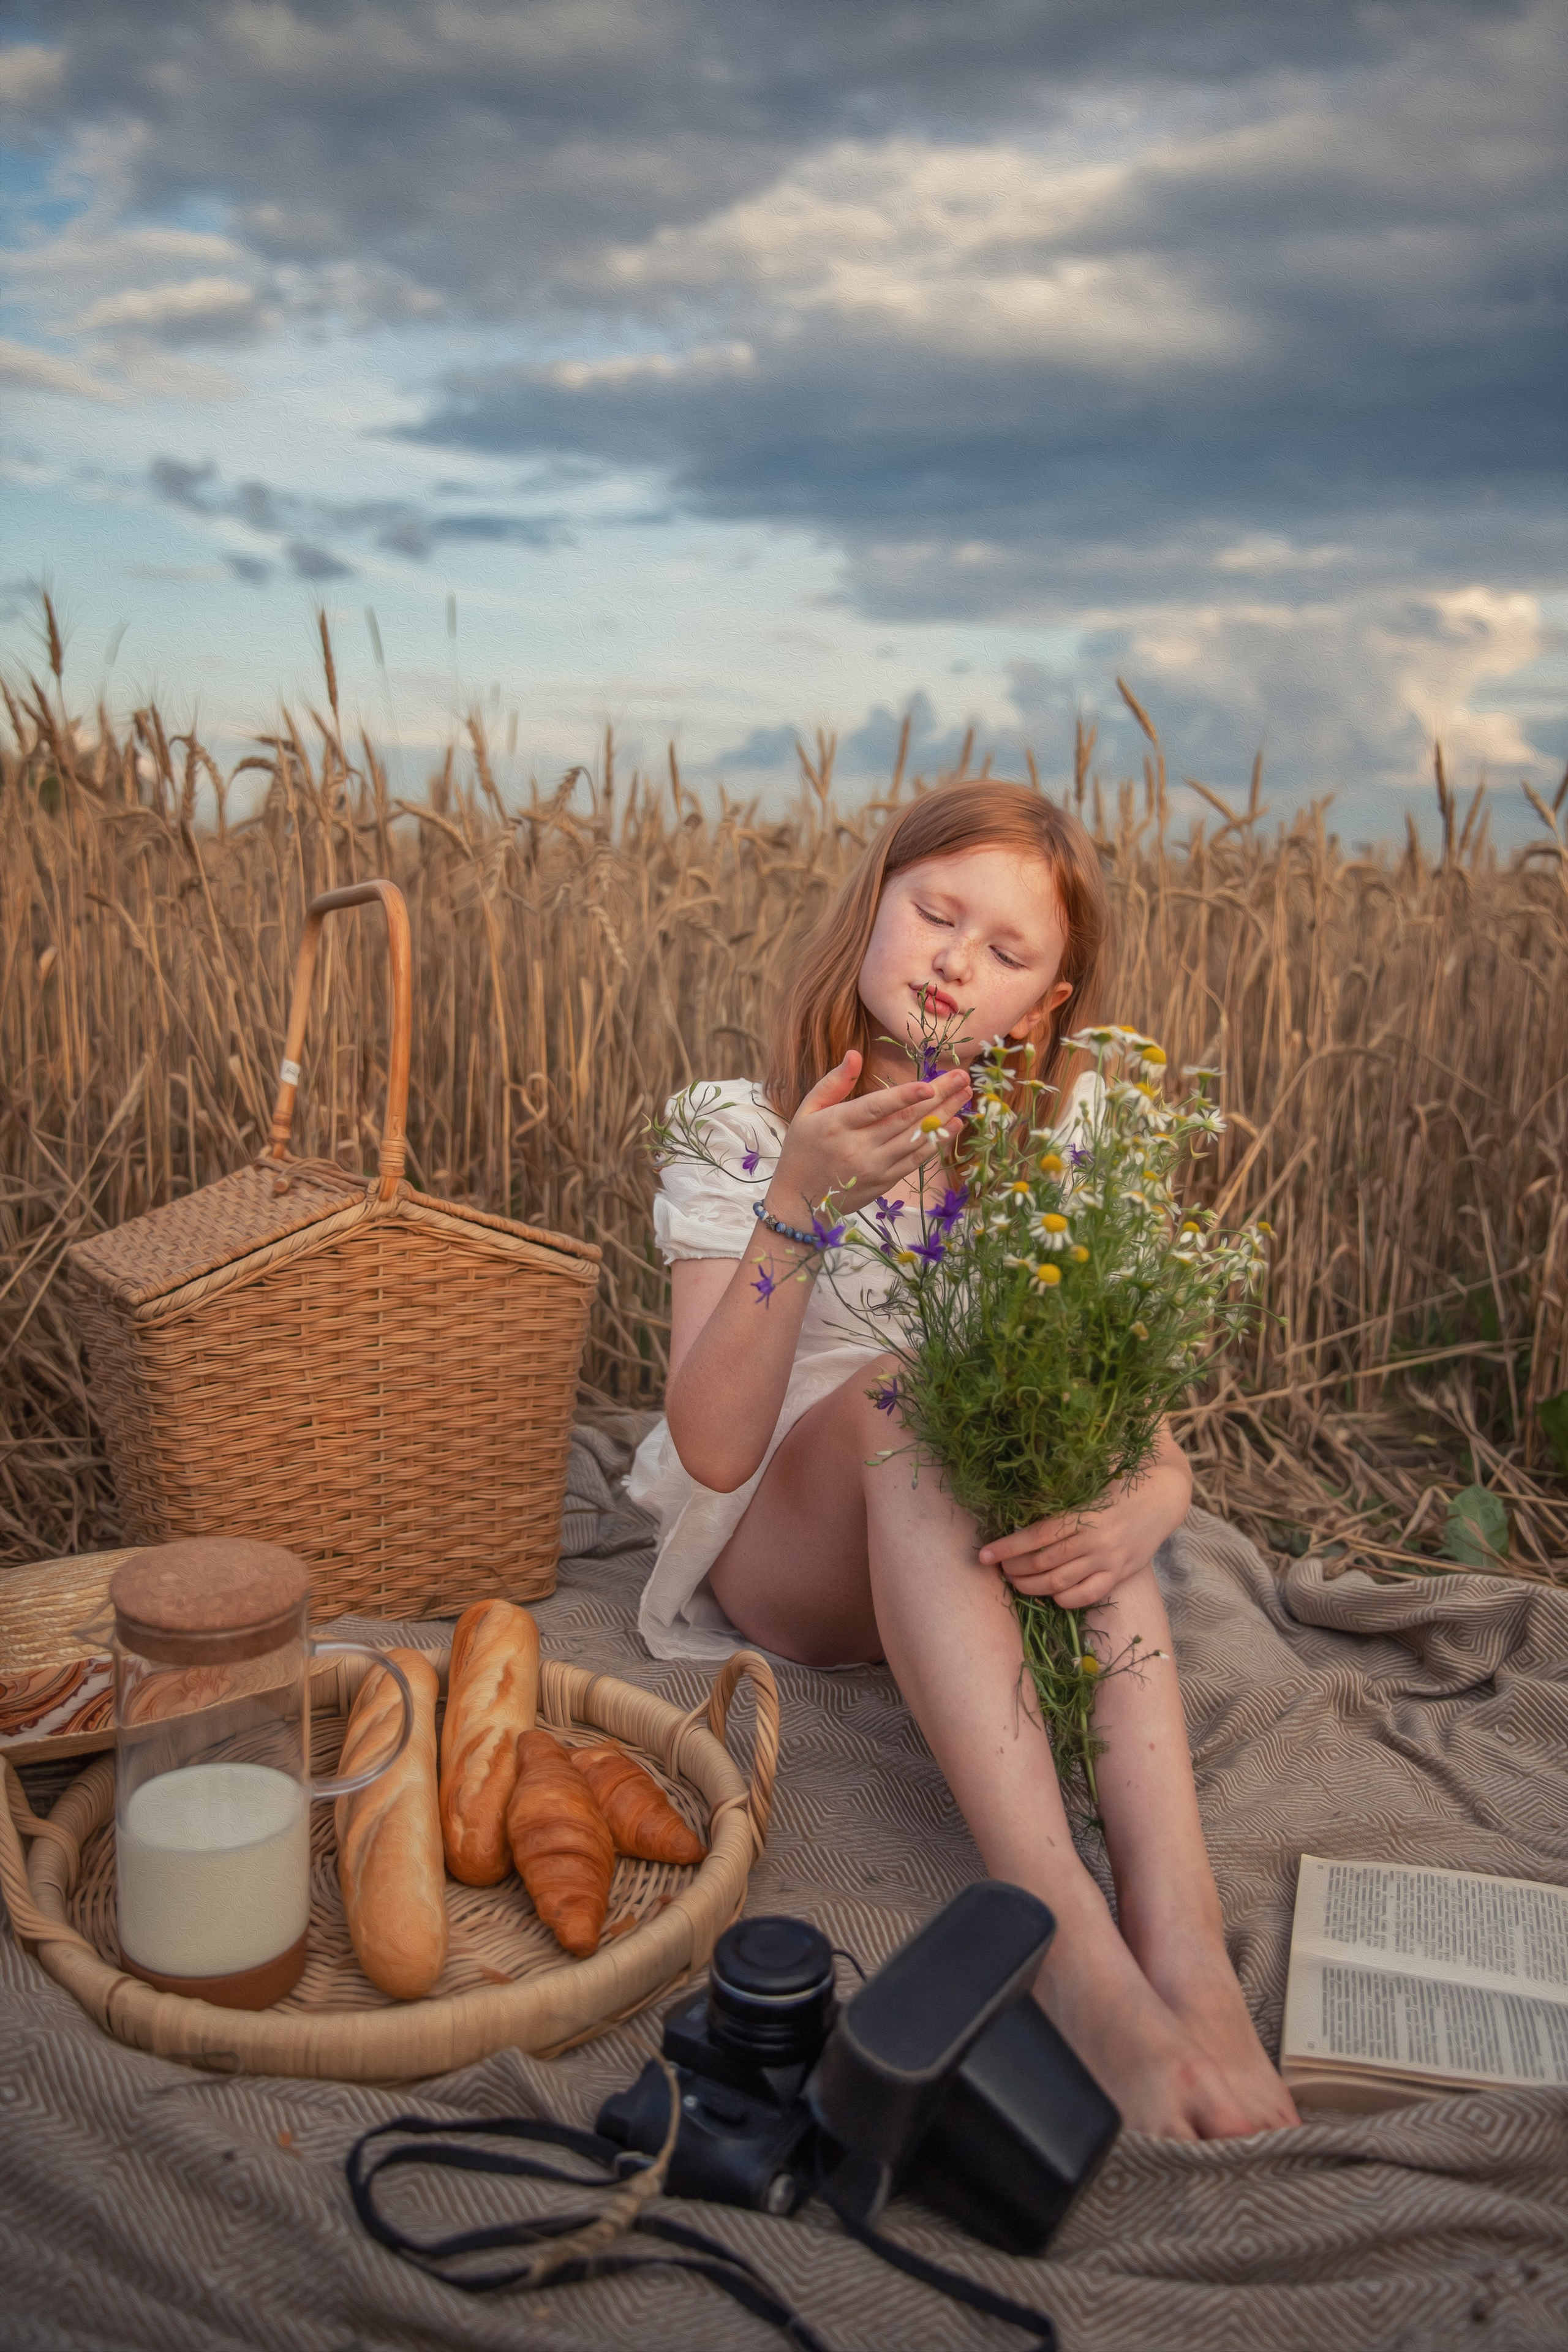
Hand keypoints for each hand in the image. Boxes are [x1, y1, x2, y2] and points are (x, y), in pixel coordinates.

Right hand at [769, 1051, 970, 1219]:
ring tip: (965, 1095)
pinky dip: (937, 1142)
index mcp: (837, 1125)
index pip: (877, 1107)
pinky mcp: (885, 1181)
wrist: (799, 1201)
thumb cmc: (802, 1149)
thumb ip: (833, 1083)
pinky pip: (916, 1160)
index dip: (905, 1096)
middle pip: (905, 1120)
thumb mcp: (807, 1111)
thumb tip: (854, 1054)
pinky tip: (954, 1124)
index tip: (931, 1084)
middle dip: (938, 1096)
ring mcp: (874, 1167)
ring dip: (945, 1115)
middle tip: (962, 1077)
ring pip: (916, 1138)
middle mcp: (858, 1147)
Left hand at [978, 1453, 1191, 1610]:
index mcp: (1084, 1513)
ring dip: (1031, 1586)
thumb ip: (1060, 1492)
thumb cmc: (1121, 1482)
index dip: (1007, 1547)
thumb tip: (1020, 1491)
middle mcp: (1095, 1540)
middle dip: (1014, 1568)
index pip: (1036, 1536)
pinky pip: (1088, 1595)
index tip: (984, 1554)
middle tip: (998, 1568)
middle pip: (1043, 1562)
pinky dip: (1065, 1599)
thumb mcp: (1090, 1481)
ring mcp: (1108, 1560)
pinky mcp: (1120, 1574)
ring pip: (1061, 1582)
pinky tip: (1051, 1594)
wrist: (1165, 1496)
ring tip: (1015, 1581)